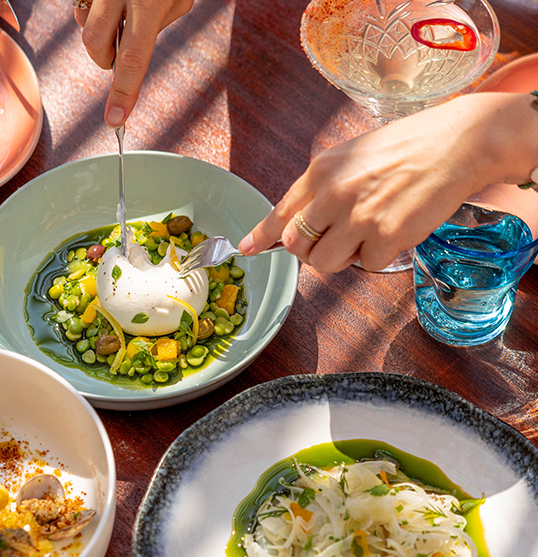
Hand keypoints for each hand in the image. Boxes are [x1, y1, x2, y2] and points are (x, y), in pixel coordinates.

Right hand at [74, 0, 193, 126]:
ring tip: (120, 13)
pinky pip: (80, 4)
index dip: (123, 93)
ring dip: (98, 30)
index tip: (115, 120)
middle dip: (104, 58)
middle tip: (119, 50)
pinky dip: (93, 10)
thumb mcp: (177, 0)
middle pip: (95, 45)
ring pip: (83, 23)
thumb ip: (156, 27)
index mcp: (148, 2)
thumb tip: (133, 50)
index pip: (132, 59)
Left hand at [240, 92, 537, 272]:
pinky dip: (379, 256)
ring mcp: (360, 217)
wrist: (456, 144)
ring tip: (366, 232)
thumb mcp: (350, 158)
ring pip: (325, 264)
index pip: (280, 213)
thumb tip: (284, 229)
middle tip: (336, 237)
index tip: (246, 250)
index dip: (261, 236)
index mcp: (321, 171)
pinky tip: (394, 229)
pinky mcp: (387, 237)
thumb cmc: (403, 150)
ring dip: (342, 258)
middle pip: (298, 248)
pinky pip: (367, 266)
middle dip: (311, 250)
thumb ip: (317, 191)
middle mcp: (334, 194)